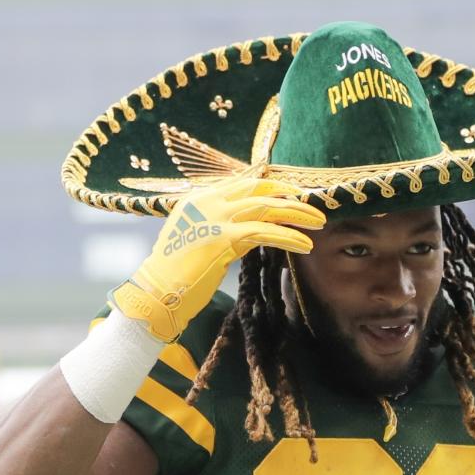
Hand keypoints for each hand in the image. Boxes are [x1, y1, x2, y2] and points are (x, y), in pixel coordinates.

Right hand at [111, 177, 325, 341]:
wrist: (157, 292)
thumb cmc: (176, 274)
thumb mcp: (196, 239)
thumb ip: (219, 226)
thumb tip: (249, 228)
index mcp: (199, 197)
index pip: (243, 182)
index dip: (271, 186)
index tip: (293, 193)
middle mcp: (207, 201)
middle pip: (258, 187)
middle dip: (288, 193)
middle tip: (311, 203)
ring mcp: (215, 217)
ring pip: (266, 207)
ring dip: (296, 215)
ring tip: (318, 223)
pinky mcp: (224, 238)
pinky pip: (265, 232)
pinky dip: (288, 237)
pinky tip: (304, 244)